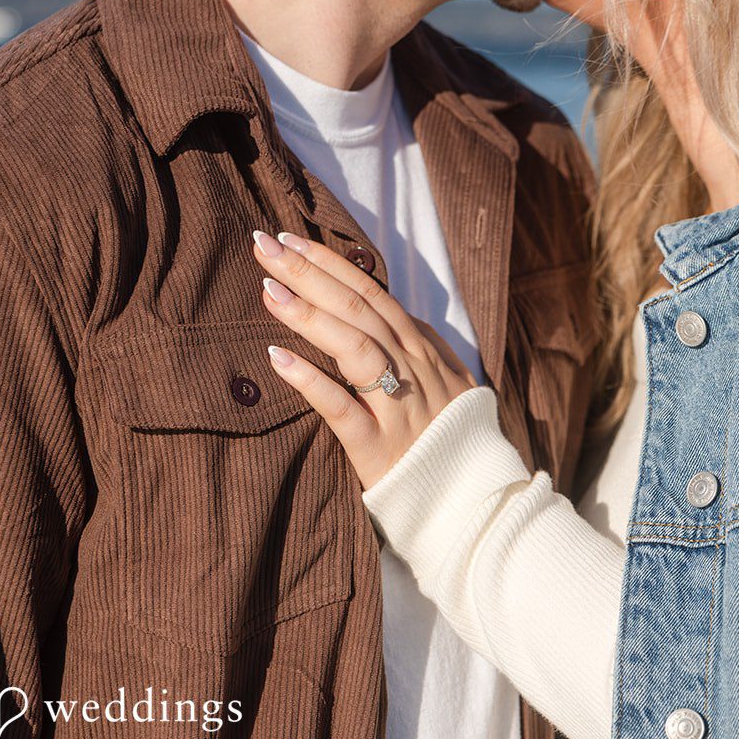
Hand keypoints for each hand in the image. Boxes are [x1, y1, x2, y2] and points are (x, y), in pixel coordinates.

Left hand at [251, 230, 477, 488]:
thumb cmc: (452, 438)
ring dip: (310, 314)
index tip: (289, 240)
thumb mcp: (448, 380)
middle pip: (358, 309)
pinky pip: (341, 408)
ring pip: (354, 347)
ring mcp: (397, 407)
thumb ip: (422, 345)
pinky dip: (309, 380)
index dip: (330, 264)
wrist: (473, 498)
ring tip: (269, 290)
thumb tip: (396, 312)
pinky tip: (277, 357)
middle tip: (264, 246)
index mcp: (421, 349)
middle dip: (310, 273)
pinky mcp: (377, 447)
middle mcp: (412, 369)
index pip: (371, 293)